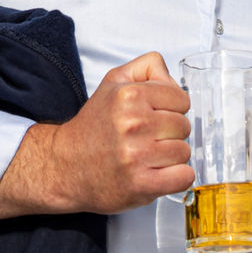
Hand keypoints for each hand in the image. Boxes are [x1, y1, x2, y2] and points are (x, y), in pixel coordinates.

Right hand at [0, 51, 193, 218]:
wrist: (67, 166)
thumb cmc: (93, 127)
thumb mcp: (113, 82)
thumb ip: (146, 68)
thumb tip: (172, 78)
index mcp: (129, 95)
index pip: (182, 99)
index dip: (171, 108)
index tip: (155, 115)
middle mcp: (133, 123)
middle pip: (184, 126)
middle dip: (170, 132)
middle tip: (148, 138)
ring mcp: (136, 155)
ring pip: (184, 152)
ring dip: (171, 157)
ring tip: (149, 156)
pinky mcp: (141, 184)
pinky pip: (184, 177)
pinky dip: (176, 177)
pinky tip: (159, 173)